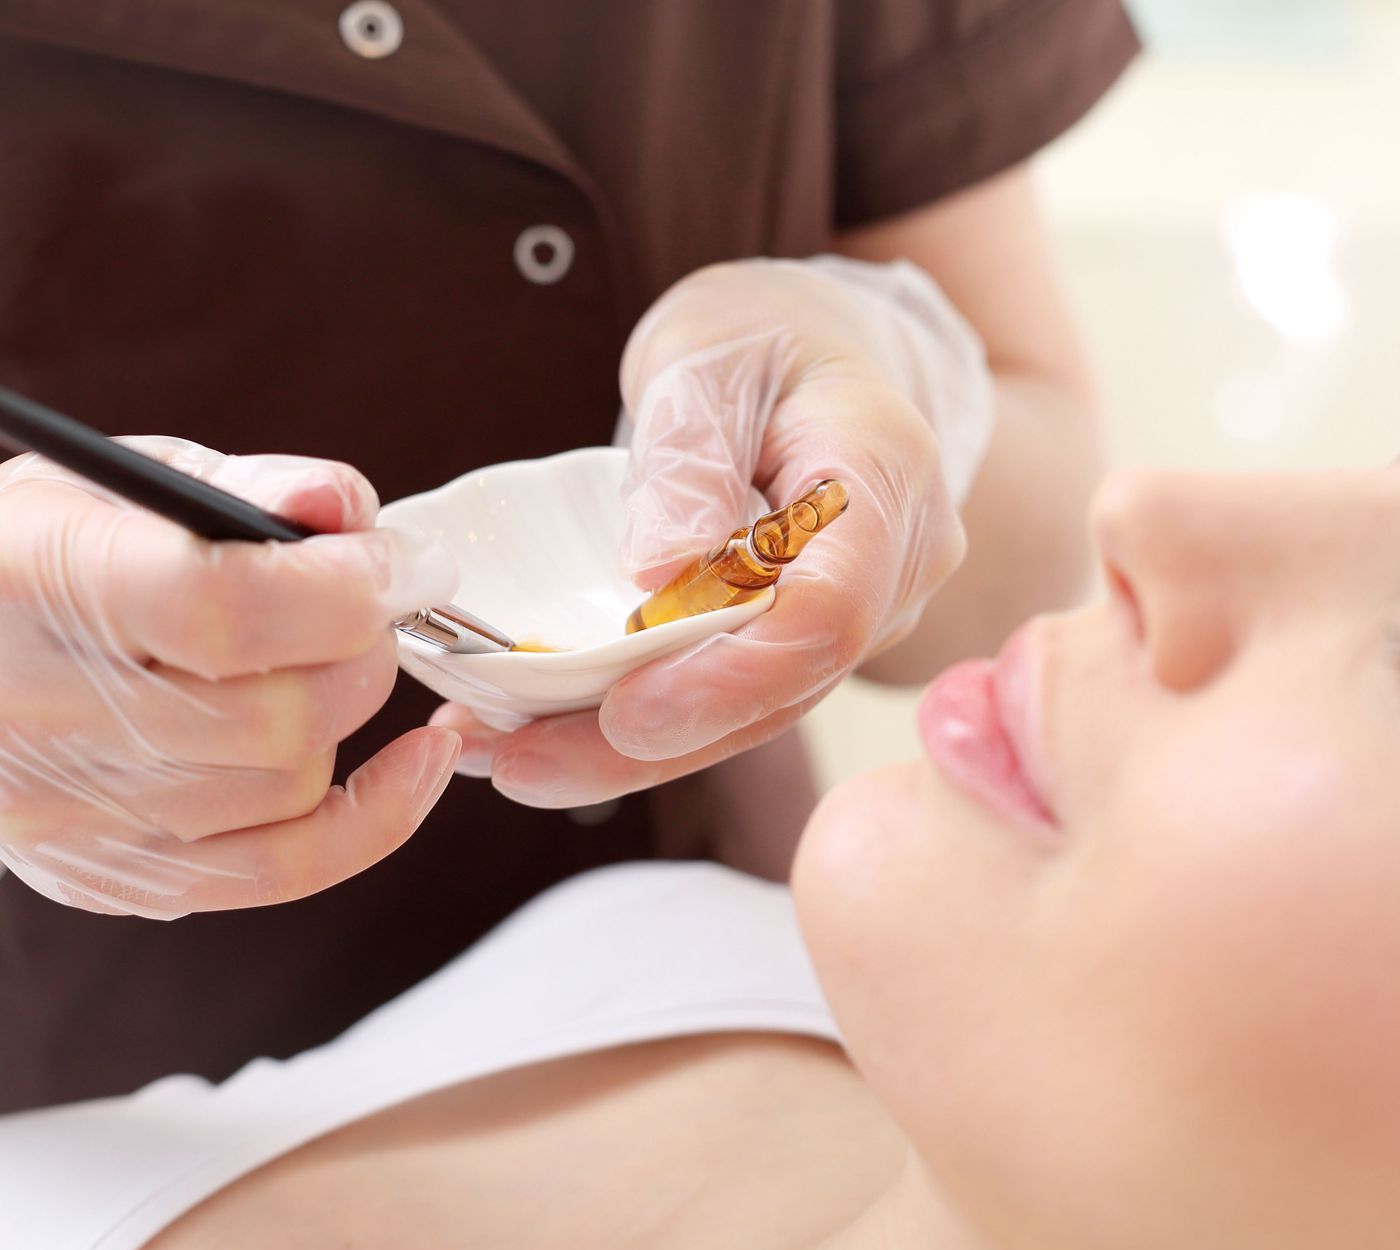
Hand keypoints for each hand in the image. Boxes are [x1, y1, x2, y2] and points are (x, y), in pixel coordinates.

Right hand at [0, 439, 460, 940]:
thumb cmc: (49, 555)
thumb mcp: (128, 478)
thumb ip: (254, 484)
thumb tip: (354, 511)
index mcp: (24, 570)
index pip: (217, 605)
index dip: (346, 591)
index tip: (409, 566)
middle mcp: (21, 704)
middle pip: (268, 716)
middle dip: (365, 654)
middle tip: (379, 611)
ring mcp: (53, 811)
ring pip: (285, 788)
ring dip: (349, 721)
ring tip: (333, 662)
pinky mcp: (97, 878)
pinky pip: (280, 871)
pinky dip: (373, 818)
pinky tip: (412, 762)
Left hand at [434, 256, 993, 805]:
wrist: (817, 349)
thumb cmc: (763, 337)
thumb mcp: (706, 356)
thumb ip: (688, 456)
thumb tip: (660, 570)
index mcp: (884, 476)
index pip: (830, 611)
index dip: (729, 677)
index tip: (625, 712)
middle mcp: (896, 566)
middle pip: (784, 687)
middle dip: (653, 744)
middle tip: (519, 764)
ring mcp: (862, 615)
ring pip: (752, 712)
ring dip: (626, 753)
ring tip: (503, 761)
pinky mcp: (807, 645)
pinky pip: (730, 698)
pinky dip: (635, 724)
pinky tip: (536, 738)